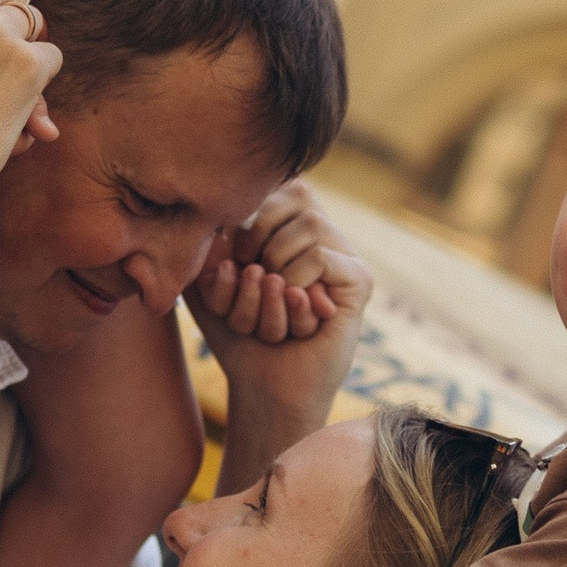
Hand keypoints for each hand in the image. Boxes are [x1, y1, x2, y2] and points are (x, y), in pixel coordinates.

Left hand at [188, 181, 363, 351]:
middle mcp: (323, 234)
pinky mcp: (360, 280)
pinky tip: (295, 314)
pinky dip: (295, 288)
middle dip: (259, 246)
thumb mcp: (208, 282)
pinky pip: (321, 258)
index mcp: (290, 224)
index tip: (234, 261)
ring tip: (273, 314)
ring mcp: (345, 254)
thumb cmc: (238, 333)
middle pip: (297, 196)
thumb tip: (230, 214)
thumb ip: (207, 242)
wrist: (264, 384)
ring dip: (273, 277)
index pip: (282, 181)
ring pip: (310, 227)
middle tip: (253, 286)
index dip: (252, 216)